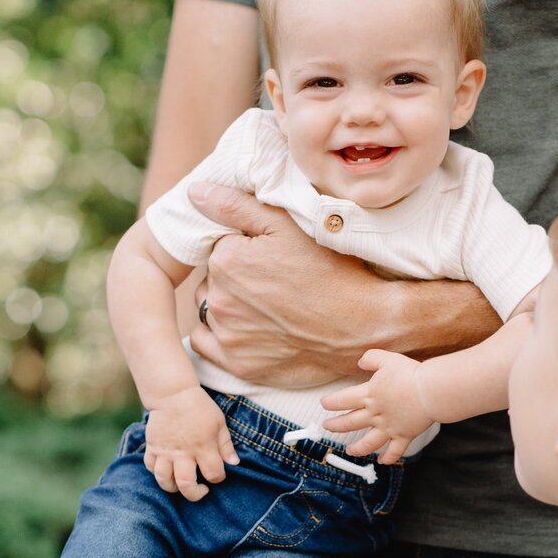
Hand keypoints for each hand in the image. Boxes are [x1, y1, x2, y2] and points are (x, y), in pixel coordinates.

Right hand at [144, 386, 237, 500]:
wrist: (173, 393)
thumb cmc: (200, 407)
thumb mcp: (219, 423)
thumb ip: (226, 445)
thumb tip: (234, 464)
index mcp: (203, 447)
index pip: (213, 474)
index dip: (218, 478)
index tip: (217, 474)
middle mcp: (183, 452)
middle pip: (186, 485)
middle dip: (194, 494)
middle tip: (200, 490)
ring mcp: (165, 450)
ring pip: (164, 479)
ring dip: (172, 488)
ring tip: (180, 485)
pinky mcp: (152, 446)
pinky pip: (150, 466)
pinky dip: (156, 472)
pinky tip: (166, 470)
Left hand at [186, 183, 375, 386]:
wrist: (363, 326)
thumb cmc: (332, 271)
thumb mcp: (288, 225)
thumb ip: (235, 206)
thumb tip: (194, 193)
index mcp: (224, 261)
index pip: (219, 248)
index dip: (244, 249)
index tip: (272, 258)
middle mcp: (218, 300)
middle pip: (212, 279)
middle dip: (234, 278)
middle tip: (273, 282)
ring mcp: (227, 336)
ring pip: (208, 309)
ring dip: (227, 305)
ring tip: (266, 306)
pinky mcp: (237, 364)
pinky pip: (205, 344)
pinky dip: (219, 335)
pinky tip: (247, 328)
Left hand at [319, 348, 432, 463]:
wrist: (430, 391)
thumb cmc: (410, 374)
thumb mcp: (387, 359)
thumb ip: (371, 358)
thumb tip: (360, 362)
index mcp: (369, 395)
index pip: (342, 400)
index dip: (330, 402)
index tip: (324, 404)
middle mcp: (375, 414)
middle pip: (350, 422)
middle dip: (336, 425)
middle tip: (327, 427)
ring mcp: (389, 427)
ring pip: (368, 442)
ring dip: (357, 448)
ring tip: (349, 451)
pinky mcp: (404, 436)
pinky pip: (394, 451)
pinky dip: (388, 458)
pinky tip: (382, 461)